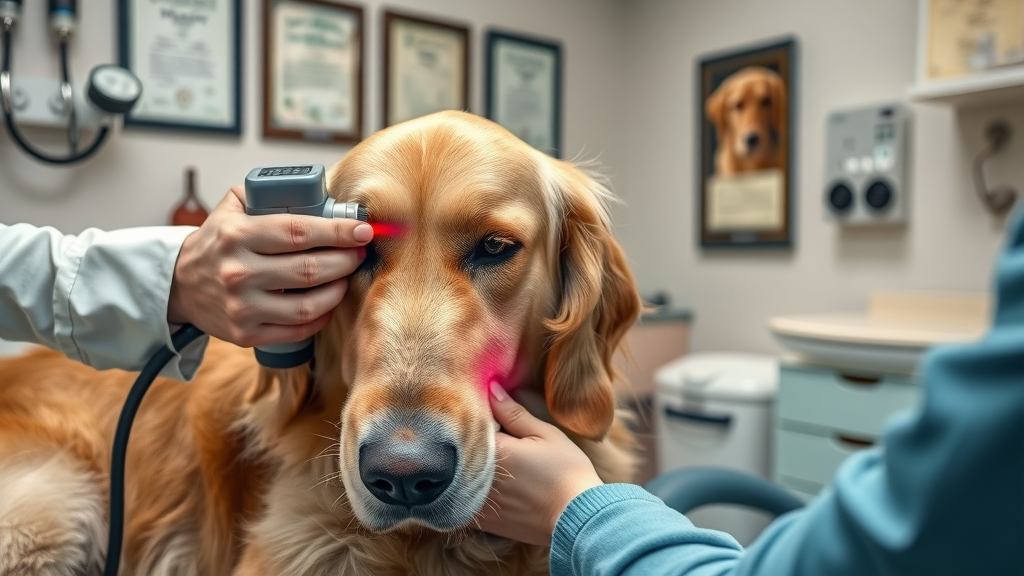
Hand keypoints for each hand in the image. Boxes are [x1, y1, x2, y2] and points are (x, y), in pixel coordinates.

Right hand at [167, 186, 371, 346]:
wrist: (179, 283)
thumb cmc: (216, 242)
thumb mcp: (231, 208)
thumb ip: (267, 194)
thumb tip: (320, 195)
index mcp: (237, 235)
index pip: (299, 232)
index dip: (338, 232)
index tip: (363, 231)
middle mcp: (238, 272)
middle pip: (310, 269)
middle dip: (346, 260)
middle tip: (359, 253)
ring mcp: (242, 306)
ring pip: (307, 305)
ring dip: (337, 290)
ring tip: (346, 277)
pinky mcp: (246, 333)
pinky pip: (296, 329)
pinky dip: (320, 317)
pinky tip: (328, 303)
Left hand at [475, 382, 603, 544]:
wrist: (579, 517)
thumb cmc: (567, 471)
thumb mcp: (545, 434)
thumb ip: (513, 412)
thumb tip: (490, 387)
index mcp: (493, 448)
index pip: (470, 425)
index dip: (475, 418)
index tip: (484, 415)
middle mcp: (479, 475)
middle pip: (460, 452)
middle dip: (468, 443)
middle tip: (489, 438)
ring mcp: (479, 501)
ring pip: (458, 478)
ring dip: (464, 468)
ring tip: (488, 462)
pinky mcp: (484, 521)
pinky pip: (463, 504)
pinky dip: (467, 493)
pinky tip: (484, 486)